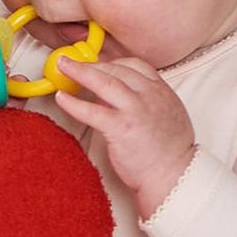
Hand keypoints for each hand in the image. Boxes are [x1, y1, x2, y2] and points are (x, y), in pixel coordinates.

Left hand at [53, 57, 195, 216]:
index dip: (113, 62)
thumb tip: (112, 95)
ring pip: (104, 81)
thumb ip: (144, 101)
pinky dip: (73, 103)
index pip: (135, 65)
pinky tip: (61, 98)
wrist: (175, 175)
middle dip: (91, 63)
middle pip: (116, 69)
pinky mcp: (121, 128)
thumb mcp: (166, 115)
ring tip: (62, 66)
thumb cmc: (168, 151)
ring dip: (79, 71)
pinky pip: (92, 111)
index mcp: (161, 92)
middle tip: (72, 62)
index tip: (97, 63)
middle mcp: (150, 96)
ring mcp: (135, 110)